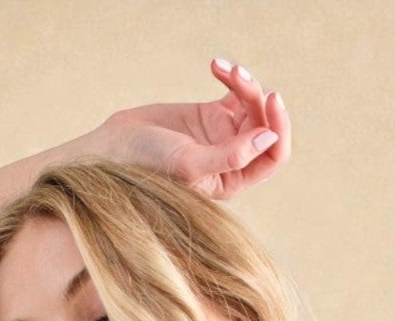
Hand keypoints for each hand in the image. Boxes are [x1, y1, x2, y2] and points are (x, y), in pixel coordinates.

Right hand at [97, 56, 290, 200]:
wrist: (114, 148)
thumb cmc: (146, 166)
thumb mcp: (190, 164)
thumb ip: (231, 156)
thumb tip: (270, 137)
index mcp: (232, 180)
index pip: (273, 157)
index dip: (279, 127)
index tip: (270, 98)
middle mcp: (232, 159)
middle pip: (264, 124)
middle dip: (256, 98)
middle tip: (236, 77)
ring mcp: (223, 136)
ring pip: (252, 105)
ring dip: (243, 81)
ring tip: (223, 68)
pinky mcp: (211, 114)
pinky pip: (236, 91)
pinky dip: (231, 76)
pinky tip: (215, 66)